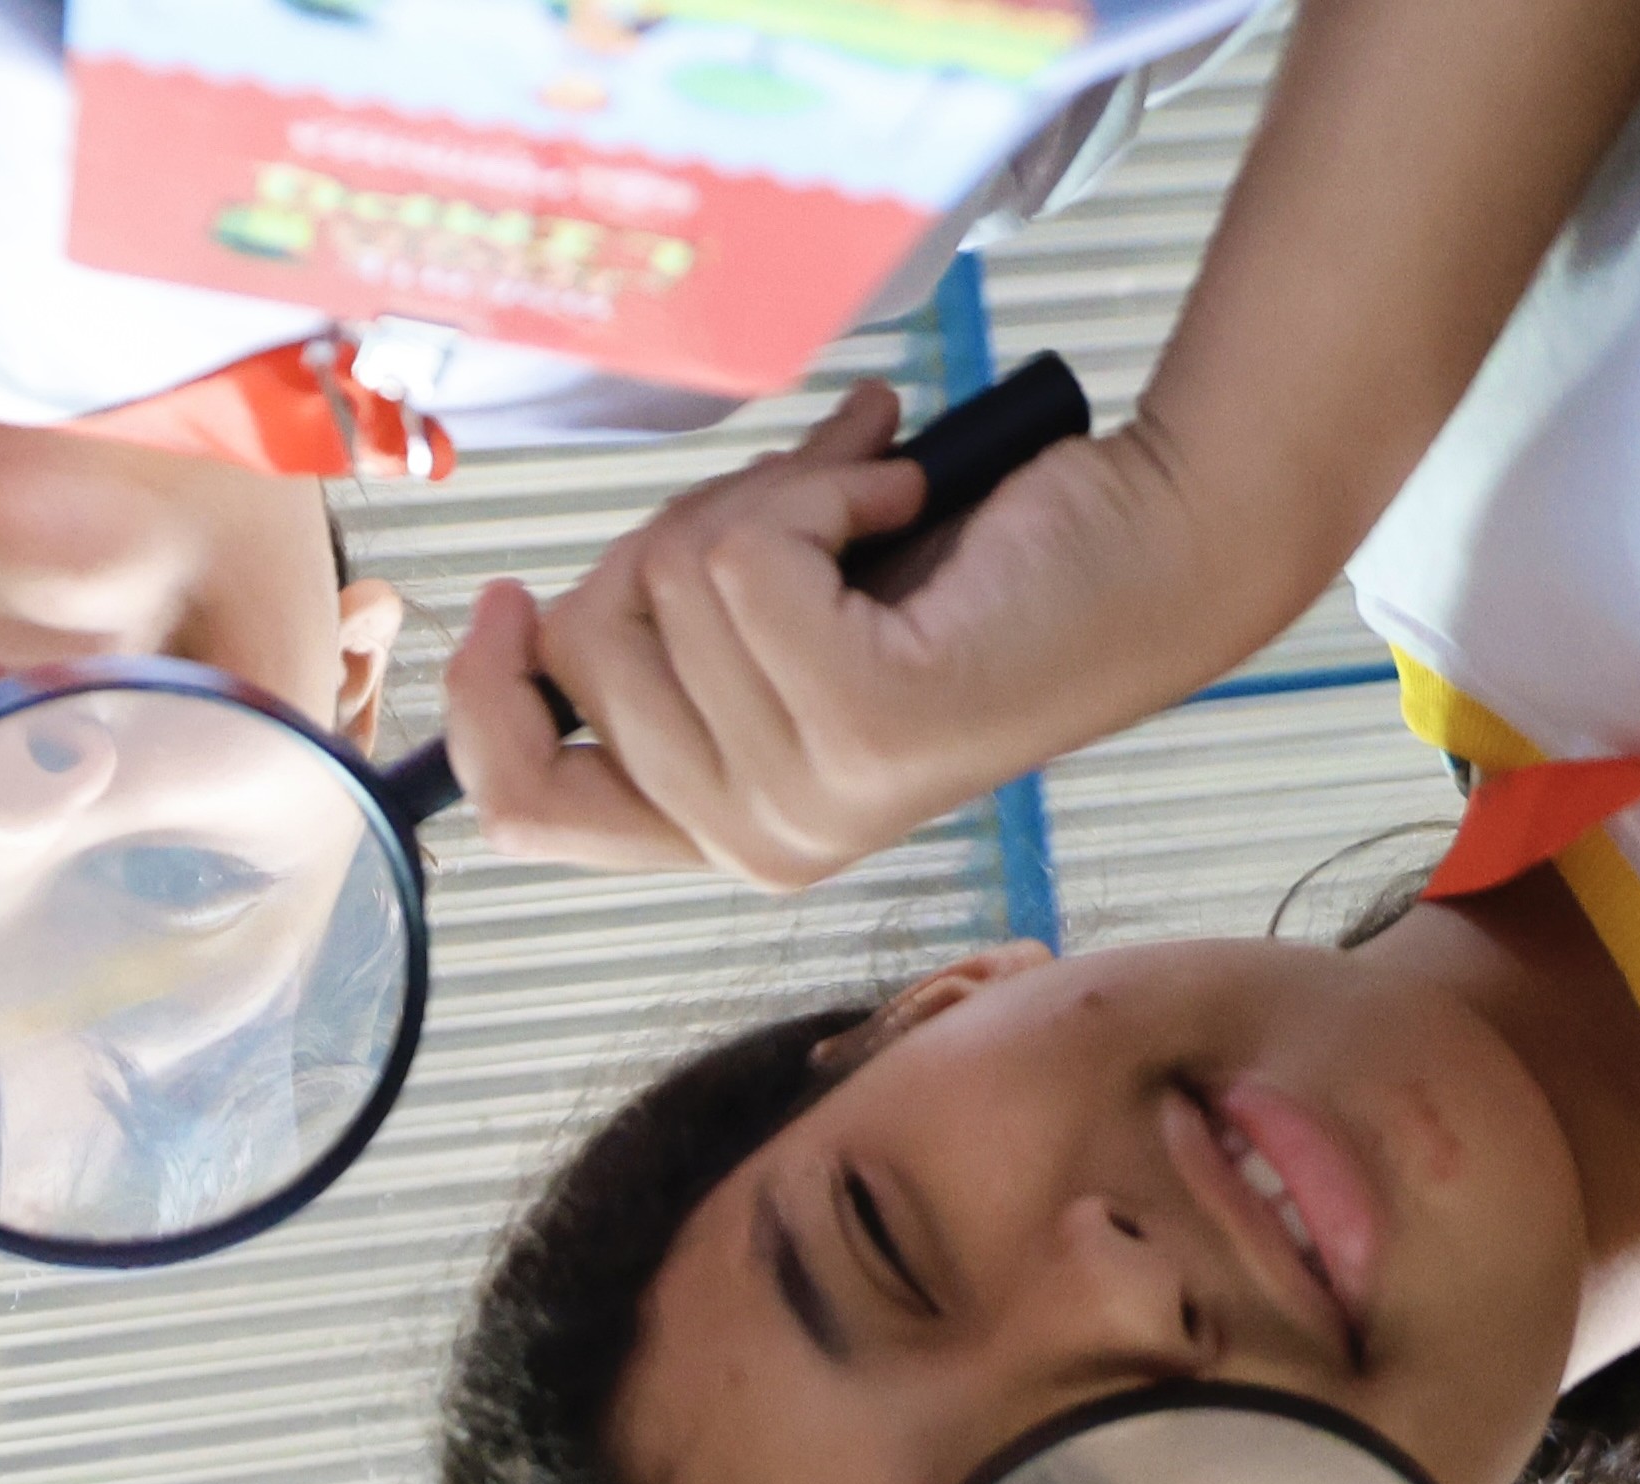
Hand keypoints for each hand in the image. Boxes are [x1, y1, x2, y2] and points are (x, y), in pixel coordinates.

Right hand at [448, 383, 1248, 890]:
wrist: (1156, 548)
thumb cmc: (976, 573)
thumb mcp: (777, 618)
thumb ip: (664, 635)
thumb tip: (529, 611)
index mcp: (724, 831)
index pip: (525, 811)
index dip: (483, 699)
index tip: (508, 601)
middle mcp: (758, 840)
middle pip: (583, 649)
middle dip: (672, 536)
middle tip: (798, 514)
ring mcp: (809, 794)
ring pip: (667, 587)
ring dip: (767, 500)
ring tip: (869, 505)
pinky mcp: (861, 723)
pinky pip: (744, 563)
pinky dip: (824, 487)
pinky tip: (903, 500)